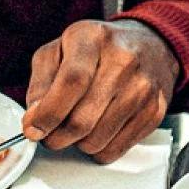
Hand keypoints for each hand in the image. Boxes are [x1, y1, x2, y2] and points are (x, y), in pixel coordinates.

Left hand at [23, 20, 178, 161]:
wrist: (150, 47)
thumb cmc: (99, 49)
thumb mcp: (59, 50)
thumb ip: (40, 82)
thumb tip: (34, 120)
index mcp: (94, 39)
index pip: (72, 82)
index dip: (48, 113)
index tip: (33, 128)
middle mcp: (124, 61)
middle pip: (82, 119)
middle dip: (56, 137)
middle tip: (49, 134)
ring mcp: (143, 88)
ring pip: (96, 140)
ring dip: (77, 143)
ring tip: (77, 125)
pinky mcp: (154, 112)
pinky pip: (115, 150)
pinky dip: (98, 149)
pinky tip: (98, 129)